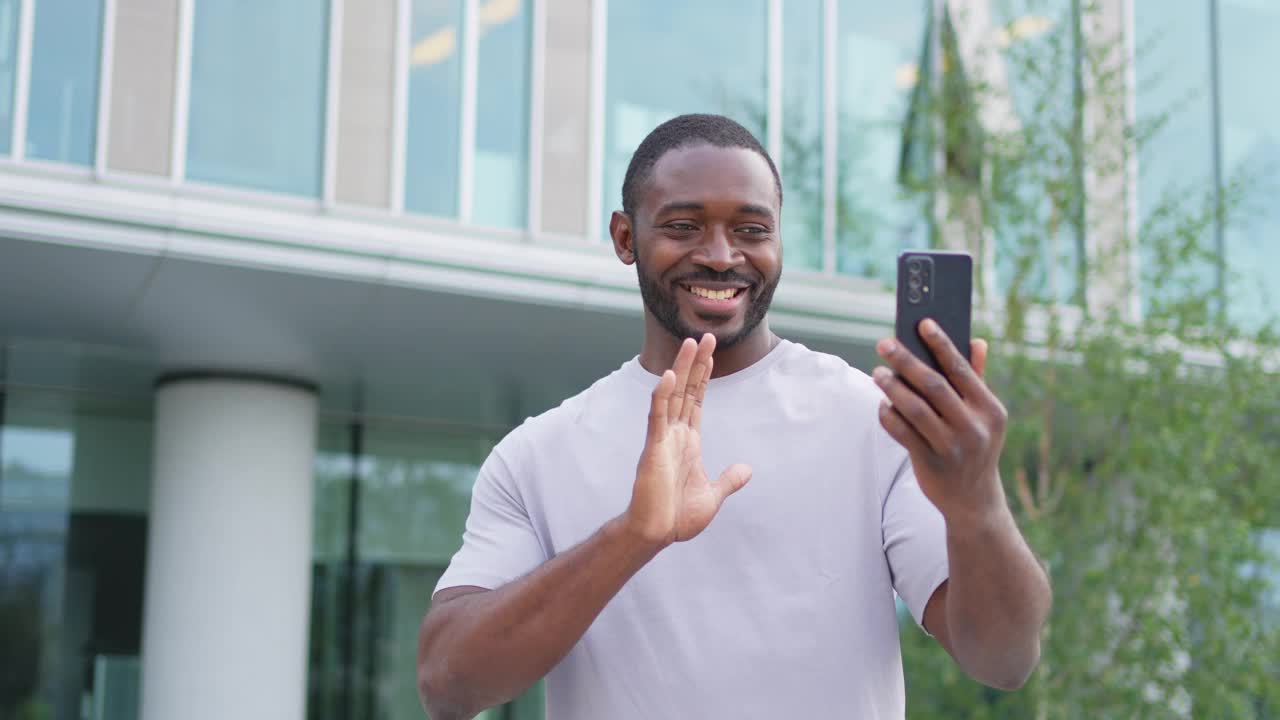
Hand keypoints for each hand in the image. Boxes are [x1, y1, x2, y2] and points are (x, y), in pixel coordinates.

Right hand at [624, 333, 752, 547]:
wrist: (656, 534)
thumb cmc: (677, 517)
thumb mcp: (713, 495)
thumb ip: (728, 480)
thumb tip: (747, 469)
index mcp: (688, 442)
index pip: (696, 401)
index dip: (703, 377)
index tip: (710, 354)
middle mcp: (675, 434)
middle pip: (686, 391)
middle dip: (696, 364)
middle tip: (705, 336)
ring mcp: (663, 439)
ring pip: (672, 396)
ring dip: (681, 369)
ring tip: (690, 343)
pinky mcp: (653, 449)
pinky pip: (657, 417)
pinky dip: (662, 396)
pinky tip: (668, 376)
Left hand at [873, 319, 1007, 525]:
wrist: (974, 500)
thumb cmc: (975, 446)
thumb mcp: (985, 417)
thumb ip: (977, 379)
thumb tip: (978, 341)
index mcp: (990, 410)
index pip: (962, 369)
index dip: (941, 344)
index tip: (922, 323)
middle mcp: (974, 427)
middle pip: (934, 386)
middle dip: (907, 361)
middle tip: (884, 343)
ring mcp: (952, 447)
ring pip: (915, 409)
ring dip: (892, 388)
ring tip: (877, 372)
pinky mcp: (931, 463)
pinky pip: (903, 433)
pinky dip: (889, 416)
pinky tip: (882, 404)